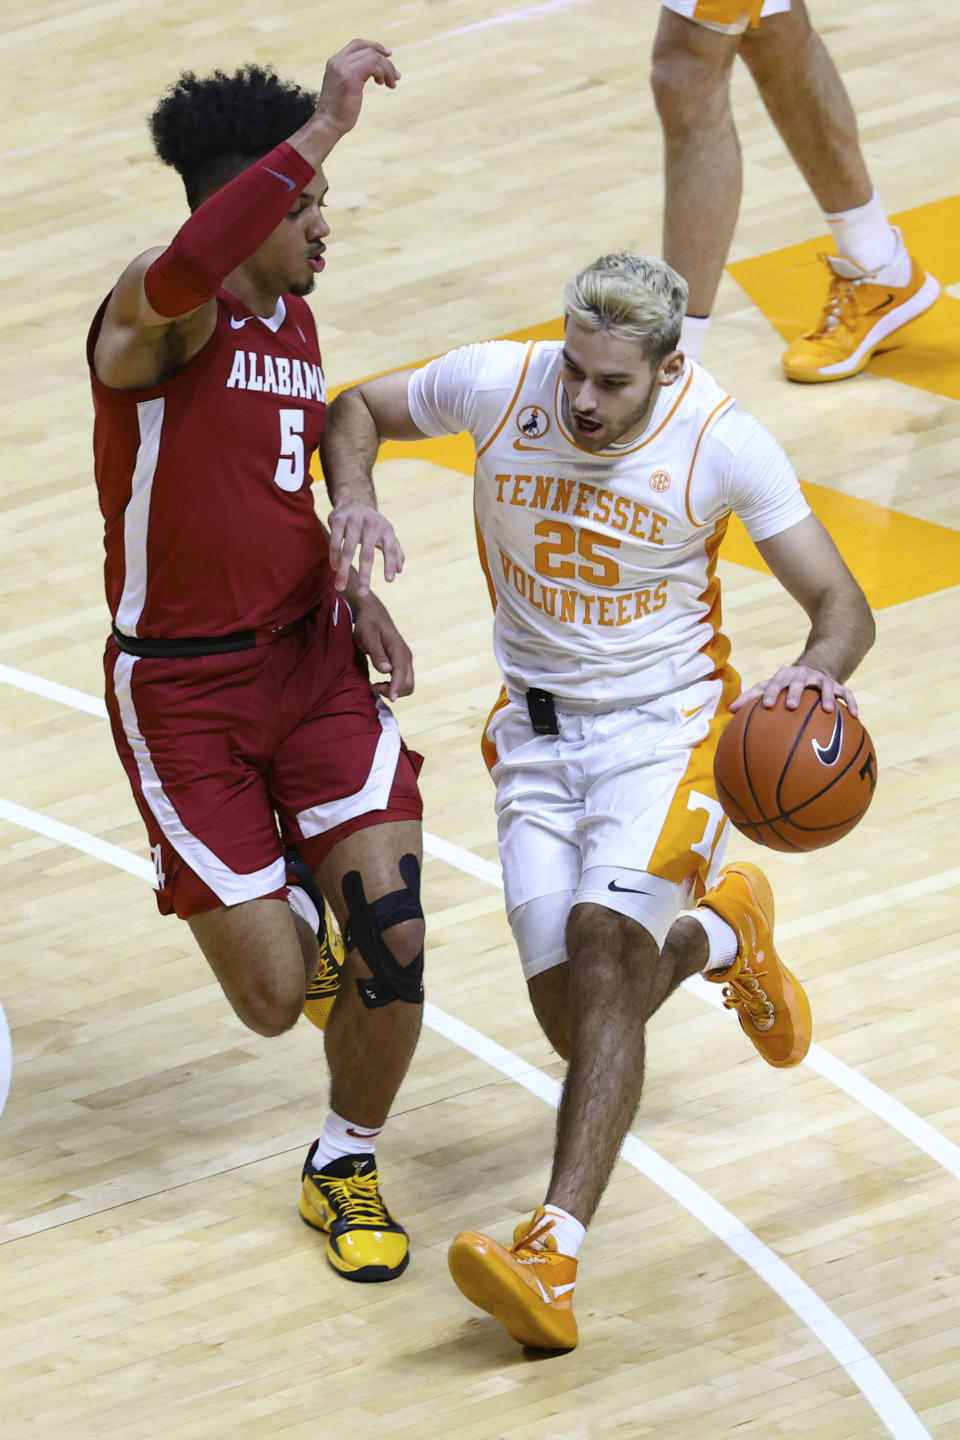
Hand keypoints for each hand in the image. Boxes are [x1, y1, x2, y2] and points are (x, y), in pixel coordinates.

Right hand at [315, 39, 399, 137]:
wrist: (328, 124)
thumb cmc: (338, 112)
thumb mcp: (344, 87)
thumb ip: (353, 75)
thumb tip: (374, 71)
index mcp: (335, 62)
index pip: (357, 44)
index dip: (374, 46)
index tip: (388, 54)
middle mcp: (338, 61)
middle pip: (368, 50)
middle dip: (386, 61)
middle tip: (396, 77)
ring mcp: (344, 68)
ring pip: (373, 57)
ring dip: (387, 69)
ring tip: (391, 83)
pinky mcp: (351, 78)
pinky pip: (373, 66)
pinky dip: (383, 73)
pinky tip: (384, 84)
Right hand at [328, 503, 403, 595]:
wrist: (354, 500)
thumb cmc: (373, 525)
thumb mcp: (387, 534)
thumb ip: (395, 551)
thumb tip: (399, 570)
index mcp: (386, 529)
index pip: (391, 548)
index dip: (390, 563)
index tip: (390, 581)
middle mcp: (371, 524)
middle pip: (367, 554)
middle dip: (365, 575)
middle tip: (362, 593)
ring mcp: (353, 520)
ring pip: (348, 550)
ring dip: (344, 571)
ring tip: (340, 587)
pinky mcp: (338, 519)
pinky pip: (335, 542)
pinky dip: (334, 557)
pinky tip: (335, 568)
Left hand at [352, 593, 413, 699]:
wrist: (372, 613)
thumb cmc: (368, 624)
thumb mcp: (368, 637)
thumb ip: (377, 654)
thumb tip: (387, 671)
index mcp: (398, 650)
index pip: (402, 674)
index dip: (396, 688)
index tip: (390, 699)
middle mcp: (406, 656)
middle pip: (408, 683)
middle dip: (393, 691)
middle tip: (373, 687)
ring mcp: (405, 659)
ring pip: (407, 684)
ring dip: (394, 690)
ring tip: (375, 686)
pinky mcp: (401, 662)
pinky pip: (403, 680)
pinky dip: (394, 687)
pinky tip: (380, 683)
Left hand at [731, 665, 859, 715]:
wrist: (813, 669)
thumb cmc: (784, 685)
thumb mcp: (769, 687)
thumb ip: (750, 698)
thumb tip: (729, 711)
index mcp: (784, 676)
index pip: (775, 682)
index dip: (770, 693)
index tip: (766, 706)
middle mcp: (803, 675)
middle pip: (799, 681)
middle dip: (796, 692)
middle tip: (792, 706)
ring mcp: (821, 680)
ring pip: (825, 686)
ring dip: (828, 697)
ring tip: (829, 711)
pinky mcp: (837, 685)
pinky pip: (847, 693)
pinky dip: (851, 703)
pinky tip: (855, 716)